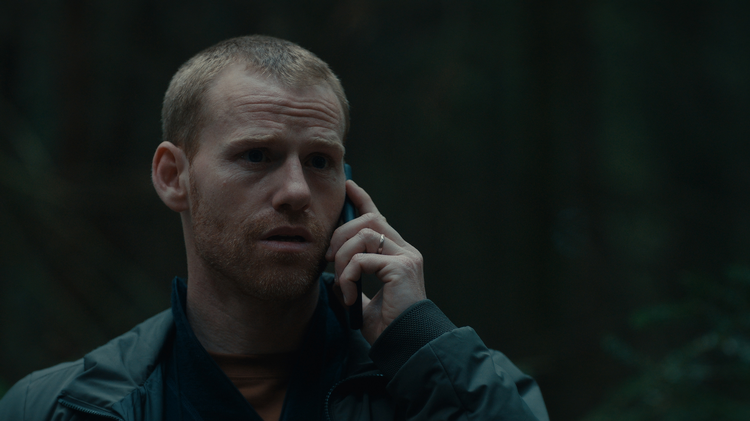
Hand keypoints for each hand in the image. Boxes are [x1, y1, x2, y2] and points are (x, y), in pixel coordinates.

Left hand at [325, 180, 425, 344]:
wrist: (405, 345)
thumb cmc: (388, 327)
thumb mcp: (364, 301)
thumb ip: (352, 284)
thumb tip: (332, 278)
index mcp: (397, 255)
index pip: (379, 217)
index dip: (363, 199)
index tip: (349, 186)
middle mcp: (404, 251)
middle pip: (369, 219)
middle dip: (341, 233)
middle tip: (327, 258)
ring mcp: (405, 257)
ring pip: (364, 234)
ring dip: (342, 256)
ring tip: (340, 281)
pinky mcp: (401, 268)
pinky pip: (363, 259)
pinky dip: (348, 276)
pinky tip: (350, 296)